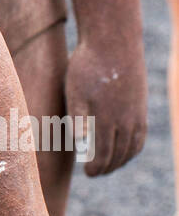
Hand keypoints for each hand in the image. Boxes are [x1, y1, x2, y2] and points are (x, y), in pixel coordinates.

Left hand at [65, 38, 146, 176]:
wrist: (114, 42)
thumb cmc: (87, 66)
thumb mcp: (75, 91)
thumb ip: (77, 119)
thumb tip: (78, 144)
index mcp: (107, 119)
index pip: (103, 154)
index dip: (96, 167)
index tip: (88, 173)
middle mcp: (126, 120)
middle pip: (119, 155)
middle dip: (107, 167)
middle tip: (95, 173)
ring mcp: (137, 114)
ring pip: (132, 147)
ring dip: (121, 160)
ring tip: (109, 165)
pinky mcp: (141, 106)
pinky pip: (141, 135)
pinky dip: (133, 148)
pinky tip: (125, 149)